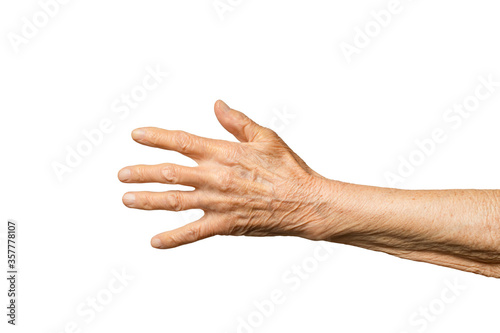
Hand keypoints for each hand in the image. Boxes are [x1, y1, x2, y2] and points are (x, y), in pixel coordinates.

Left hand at [118, 100, 334, 248]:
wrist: (306, 202)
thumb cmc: (288, 168)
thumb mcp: (265, 137)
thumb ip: (237, 122)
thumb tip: (217, 104)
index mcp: (224, 153)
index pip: (182, 141)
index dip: (157, 137)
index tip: (137, 135)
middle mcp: (215, 177)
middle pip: (170, 173)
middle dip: (142, 172)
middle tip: (122, 174)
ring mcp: (217, 202)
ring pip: (174, 201)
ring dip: (148, 200)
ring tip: (127, 199)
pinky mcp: (225, 224)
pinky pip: (193, 233)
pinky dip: (173, 238)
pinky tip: (155, 241)